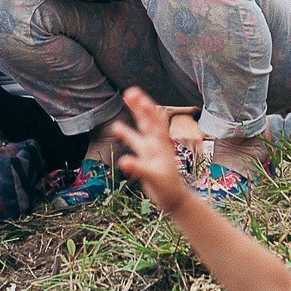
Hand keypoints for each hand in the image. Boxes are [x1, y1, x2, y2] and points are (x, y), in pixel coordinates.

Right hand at [111, 86, 194, 216]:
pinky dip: (127, 135)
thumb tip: (123, 161)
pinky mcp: (145, 157)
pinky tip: (117, 127)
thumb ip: (139, 168)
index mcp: (161, 145)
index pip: (155, 123)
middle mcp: (156, 144)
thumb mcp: (153, 177)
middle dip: (140, 105)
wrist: (173, 198)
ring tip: (126, 99)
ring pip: (141, 128)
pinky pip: (135, 142)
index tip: (139, 97)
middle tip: (130, 91)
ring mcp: (151, 149)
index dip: (147, 110)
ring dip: (134, 114)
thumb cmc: (167, 187)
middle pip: (148, 120)